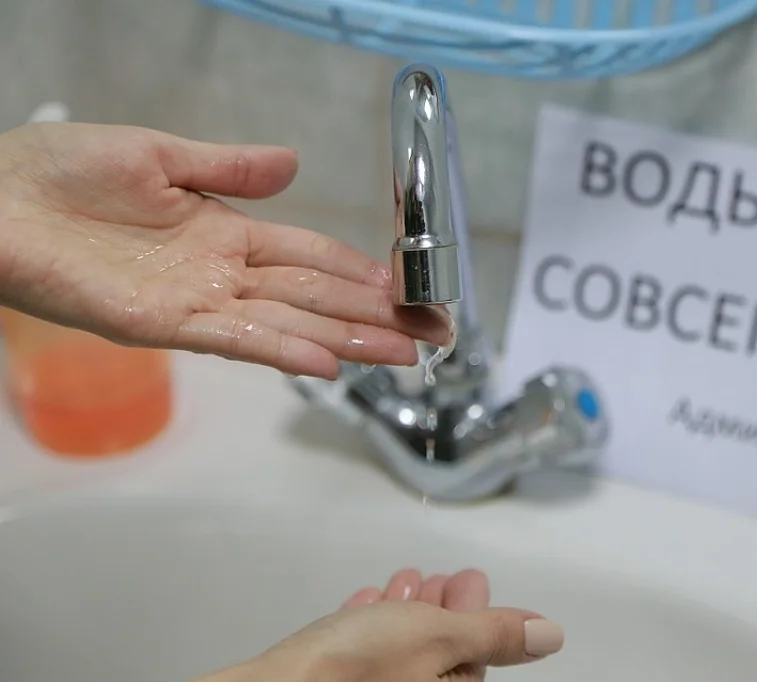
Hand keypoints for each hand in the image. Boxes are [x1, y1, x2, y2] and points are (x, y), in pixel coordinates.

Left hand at [0, 122, 450, 378]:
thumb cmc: (59, 174)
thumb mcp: (157, 154)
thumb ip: (228, 168)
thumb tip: (294, 166)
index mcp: (225, 232)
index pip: (311, 255)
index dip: (360, 271)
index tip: (404, 287)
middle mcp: (222, 274)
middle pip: (316, 296)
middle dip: (376, 315)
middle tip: (431, 333)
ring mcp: (198, 302)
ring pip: (291, 324)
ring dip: (349, 341)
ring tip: (402, 356)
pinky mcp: (164, 324)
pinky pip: (237, 340)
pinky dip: (284, 352)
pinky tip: (328, 364)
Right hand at [199, 569, 563, 681]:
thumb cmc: (357, 667)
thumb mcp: (439, 637)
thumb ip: (493, 633)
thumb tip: (549, 636)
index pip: (476, 661)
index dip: (478, 616)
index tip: (471, 579)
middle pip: (436, 656)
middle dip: (441, 609)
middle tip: (444, 577)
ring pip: (397, 652)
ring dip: (406, 611)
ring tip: (407, 581)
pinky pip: (361, 656)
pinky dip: (369, 626)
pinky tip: (366, 603)